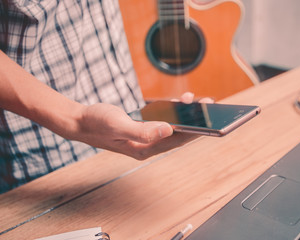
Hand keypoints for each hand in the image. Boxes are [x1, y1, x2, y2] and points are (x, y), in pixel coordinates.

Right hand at [75, 92, 213, 159]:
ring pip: (171, 128)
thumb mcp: (118, 124)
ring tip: (193, 100)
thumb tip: (169, 129)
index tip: (210, 121)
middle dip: (195, 122)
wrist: (79, 121)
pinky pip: (162, 122)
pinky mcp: (141, 128)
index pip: (176, 141)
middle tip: (209, 106)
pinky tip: (177, 103)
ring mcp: (144, 137)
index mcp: (144, 148)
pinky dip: (171, 113)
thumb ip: (143, 130)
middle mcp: (147, 145)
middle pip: (177, 135)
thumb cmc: (96, 122)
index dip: (195, 132)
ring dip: (184, 116)